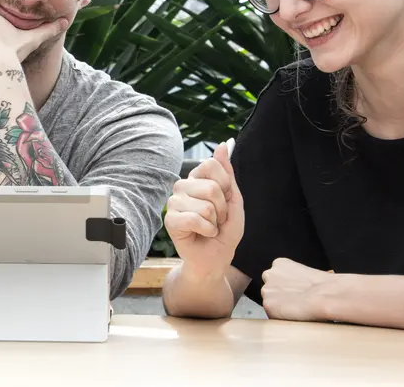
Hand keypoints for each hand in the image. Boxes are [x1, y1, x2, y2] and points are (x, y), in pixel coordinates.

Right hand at [164, 140, 244, 279]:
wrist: (215, 258)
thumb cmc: (224, 230)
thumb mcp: (234, 200)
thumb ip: (228, 173)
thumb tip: (223, 145)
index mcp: (196, 179)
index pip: (211, 165)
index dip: (226, 185)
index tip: (225, 200)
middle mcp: (182, 187)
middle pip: (210, 186)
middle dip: (222, 208)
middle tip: (217, 218)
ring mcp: (174, 202)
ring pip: (205, 205)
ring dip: (215, 221)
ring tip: (209, 227)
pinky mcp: (170, 220)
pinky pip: (195, 219)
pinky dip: (207, 230)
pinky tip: (203, 234)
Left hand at [261, 258, 332, 321]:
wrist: (325, 295)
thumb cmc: (323, 286)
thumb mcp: (305, 273)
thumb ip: (294, 277)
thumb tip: (296, 287)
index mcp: (279, 263)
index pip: (275, 277)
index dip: (285, 287)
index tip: (294, 292)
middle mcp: (269, 275)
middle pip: (270, 288)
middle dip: (279, 296)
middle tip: (294, 303)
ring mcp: (267, 290)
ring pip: (270, 301)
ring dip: (279, 306)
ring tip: (296, 309)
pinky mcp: (268, 305)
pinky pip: (272, 314)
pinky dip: (281, 317)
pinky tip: (294, 315)